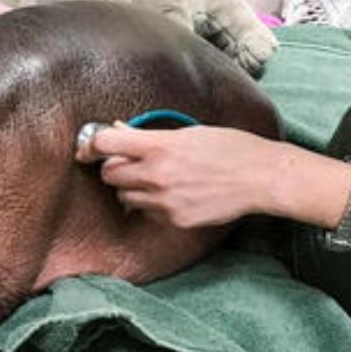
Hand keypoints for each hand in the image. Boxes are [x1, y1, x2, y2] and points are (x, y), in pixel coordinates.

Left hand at [87, 124, 283, 227]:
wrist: (260, 178)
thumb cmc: (230, 147)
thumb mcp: (189, 131)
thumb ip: (151, 135)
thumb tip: (118, 131)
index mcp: (159, 146)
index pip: (105, 144)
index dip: (92, 144)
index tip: (90, 146)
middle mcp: (157, 175)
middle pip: (108, 174)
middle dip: (113, 167)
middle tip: (127, 162)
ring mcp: (164, 201)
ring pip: (123, 197)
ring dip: (130, 188)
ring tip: (153, 178)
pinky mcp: (174, 220)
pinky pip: (147, 212)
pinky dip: (151, 203)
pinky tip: (172, 193)